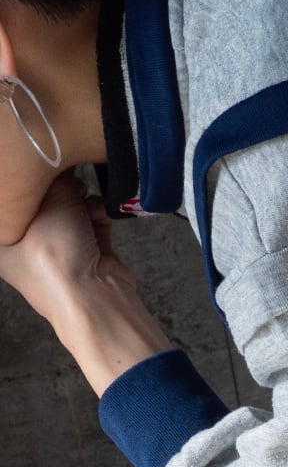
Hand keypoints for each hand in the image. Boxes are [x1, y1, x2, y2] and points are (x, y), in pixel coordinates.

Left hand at [0, 171, 132, 319]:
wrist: (96, 300)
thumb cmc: (58, 262)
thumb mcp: (50, 204)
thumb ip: (58, 178)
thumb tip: (66, 165)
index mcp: (3, 241)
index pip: (10, 203)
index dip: (23, 184)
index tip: (36, 167)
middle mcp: (27, 245)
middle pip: (40, 201)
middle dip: (58, 188)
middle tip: (67, 180)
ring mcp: (58, 249)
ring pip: (68, 207)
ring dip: (82, 200)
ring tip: (87, 200)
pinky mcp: (86, 251)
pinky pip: (89, 220)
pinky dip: (97, 214)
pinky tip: (99, 213)